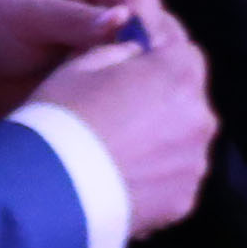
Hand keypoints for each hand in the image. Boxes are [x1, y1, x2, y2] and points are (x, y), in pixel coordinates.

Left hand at [0, 0, 175, 119]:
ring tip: (118, 109)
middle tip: (129, 89)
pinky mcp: (114, 82)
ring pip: (153, 69)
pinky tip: (113, 120)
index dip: (144, 30)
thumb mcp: (29, 15)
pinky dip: (128, 107)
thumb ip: (74, 19)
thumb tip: (122, 19)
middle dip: (147, 62)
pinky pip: (135, 95)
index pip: (143, 1)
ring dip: (139, 88)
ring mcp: (123, 49)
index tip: (135, 56)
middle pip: (159, 37)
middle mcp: (126, 10)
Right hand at [29, 29, 216, 236]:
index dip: (159, 49)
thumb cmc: (59, 120)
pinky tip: (120, 175)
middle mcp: (199, 118)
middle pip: (187, 96)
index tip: (140, 54)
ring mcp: (194, 162)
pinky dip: (155, 174)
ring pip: (183, 139)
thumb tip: (135, 51)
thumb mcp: (81, 66)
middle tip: (120, 107)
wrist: (46, 191)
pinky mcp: (183, 199)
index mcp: (178, 75)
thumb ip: (120, 51)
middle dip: (161, 96)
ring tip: (117, 147)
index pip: (182, 48)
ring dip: (161, 137)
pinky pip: (173, 177)